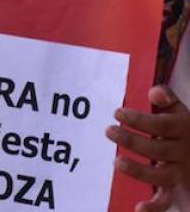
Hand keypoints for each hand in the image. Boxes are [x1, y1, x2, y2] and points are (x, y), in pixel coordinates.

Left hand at [107, 85, 189, 210]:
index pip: (162, 125)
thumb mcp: (180, 112)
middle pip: (157, 149)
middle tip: (108, 131)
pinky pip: (165, 201)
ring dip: (138, 171)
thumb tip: (155, 91)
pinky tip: (139, 208)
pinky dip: (153, 207)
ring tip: (116, 162)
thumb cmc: (183, 129)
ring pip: (160, 175)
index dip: (140, 120)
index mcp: (184, 129)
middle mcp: (183, 152)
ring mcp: (179, 172)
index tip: (117, 113)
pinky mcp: (174, 188)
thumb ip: (168, 99)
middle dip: (132, 141)